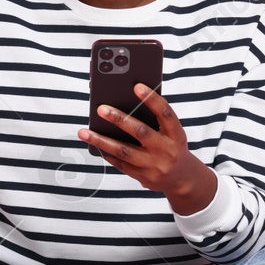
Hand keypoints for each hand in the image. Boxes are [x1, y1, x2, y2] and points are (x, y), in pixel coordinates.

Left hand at [77, 83, 216, 214]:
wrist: (181, 178)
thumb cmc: (171, 146)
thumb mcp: (171, 132)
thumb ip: (155, 118)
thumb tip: (124, 100)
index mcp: (176, 134)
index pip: (165, 113)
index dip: (152, 99)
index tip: (136, 86)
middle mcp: (167, 150)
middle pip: (141, 132)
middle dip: (119, 119)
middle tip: (101, 109)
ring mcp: (155, 165)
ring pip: (124, 151)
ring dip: (101, 141)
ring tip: (83, 132)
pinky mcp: (143, 177)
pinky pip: (121, 164)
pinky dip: (106, 153)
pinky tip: (94, 145)